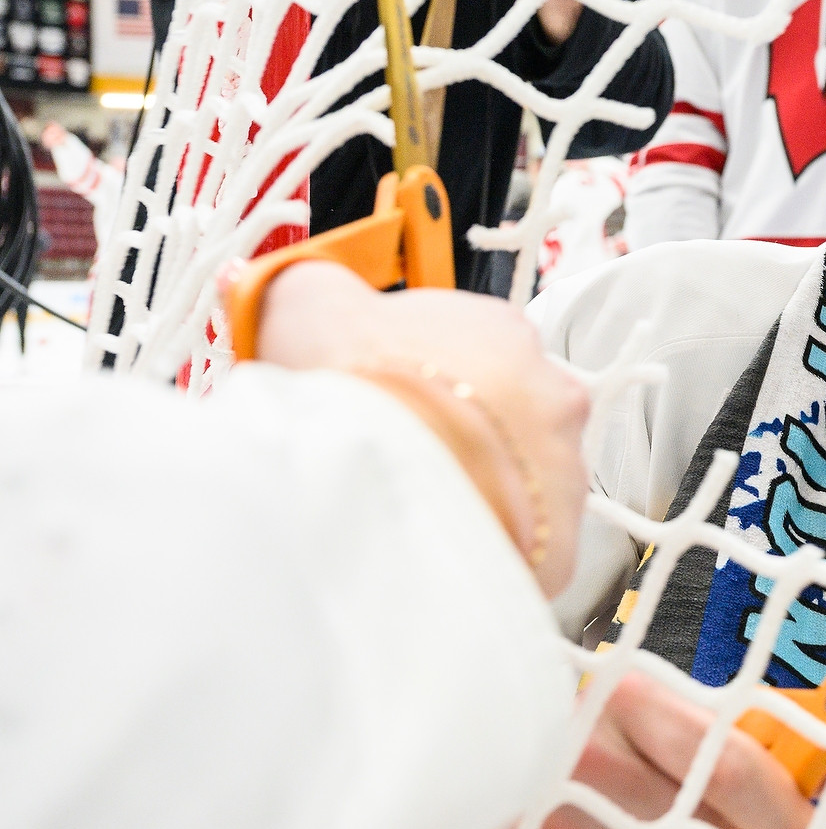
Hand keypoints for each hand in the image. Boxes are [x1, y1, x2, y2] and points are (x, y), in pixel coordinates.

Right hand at [243, 260, 589, 595]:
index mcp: (502, 328)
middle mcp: (550, 389)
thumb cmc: (343, 378)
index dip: (435, 385)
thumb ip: (306, 288)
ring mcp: (564, 463)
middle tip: (410, 464)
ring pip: (527, 486)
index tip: (399, 406)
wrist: (369, 459)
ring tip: (423, 514)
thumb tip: (258, 276)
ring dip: (484, 498)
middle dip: (466, 444)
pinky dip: (491, 551)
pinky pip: (529, 549)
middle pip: (512, 420)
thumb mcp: (309, 307)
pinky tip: (443, 550)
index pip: (484, 354)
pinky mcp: (560, 535)